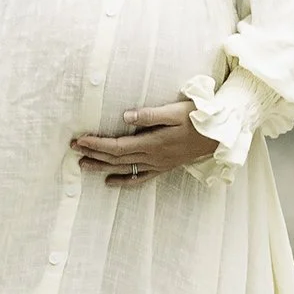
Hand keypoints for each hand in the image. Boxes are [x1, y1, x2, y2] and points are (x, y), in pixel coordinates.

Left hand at [71, 102, 217, 186]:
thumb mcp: (174, 111)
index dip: (97, 144)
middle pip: (117, 158)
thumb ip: (150, 115)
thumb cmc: (198, 118)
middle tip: (74, 149)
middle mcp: (153, 157)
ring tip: (83, 165)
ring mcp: (158, 165)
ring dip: (102, 167)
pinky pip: (140, 178)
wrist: (220, 135)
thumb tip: (125, 117)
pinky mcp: (164, 167)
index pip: (118, 146)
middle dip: (93, 154)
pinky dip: (124, 181)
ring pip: (124, 169)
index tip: (80, 140)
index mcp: (153, 143)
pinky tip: (110, 182)